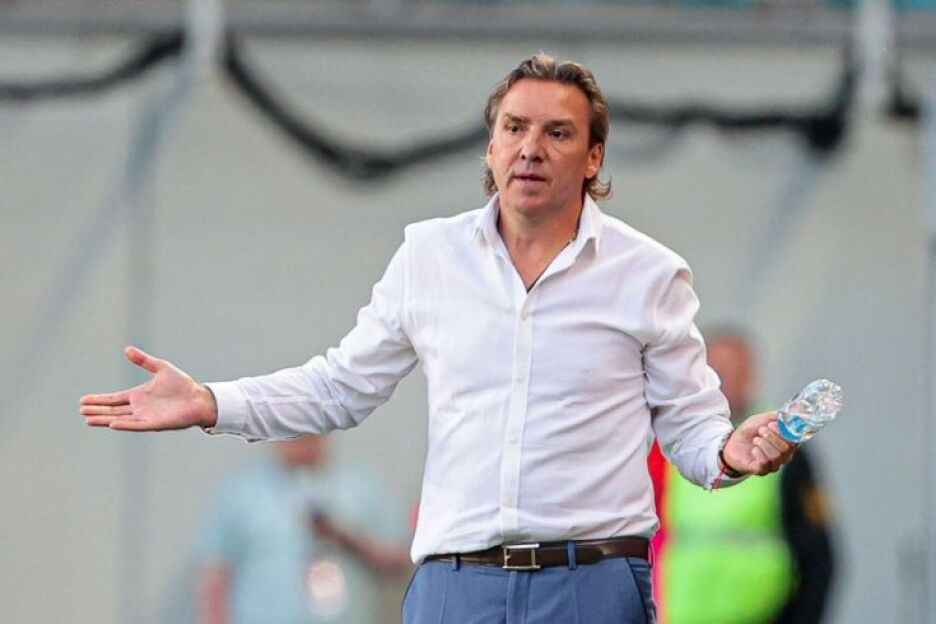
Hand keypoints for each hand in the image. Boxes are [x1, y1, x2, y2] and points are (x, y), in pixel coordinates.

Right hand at [80, 346, 216, 431]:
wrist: (199, 397)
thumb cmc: (182, 384)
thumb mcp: (161, 368)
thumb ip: (144, 360)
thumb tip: (127, 349)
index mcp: (138, 395)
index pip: (114, 399)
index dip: (99, 399)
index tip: (83, 400)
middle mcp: (139, 407)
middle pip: (113, 410)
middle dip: (97, 410)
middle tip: (81, 410)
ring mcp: (145, 416)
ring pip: (120, 419)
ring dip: (105, 419)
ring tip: (88, 419)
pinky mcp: (155, 423)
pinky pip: (137, 425)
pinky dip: (125, 425)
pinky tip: (112, 424)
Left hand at [722, 411, 797, 475]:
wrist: (732, 442)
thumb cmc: (750, 432)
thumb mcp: (762, 419)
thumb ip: (775, 416)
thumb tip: (786, 414)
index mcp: (786, 444)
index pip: (795, 441)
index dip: (784, 432)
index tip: (771, 424)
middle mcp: (783, 456)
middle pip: (786, 449)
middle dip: (772, 436)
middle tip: (761, 430)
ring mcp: (772, 465)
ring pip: (776, 456)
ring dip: (764, 444)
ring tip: (756, 439)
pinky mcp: (760, 470)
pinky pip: (765, 464)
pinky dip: (759, 453)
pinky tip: (754, 449)